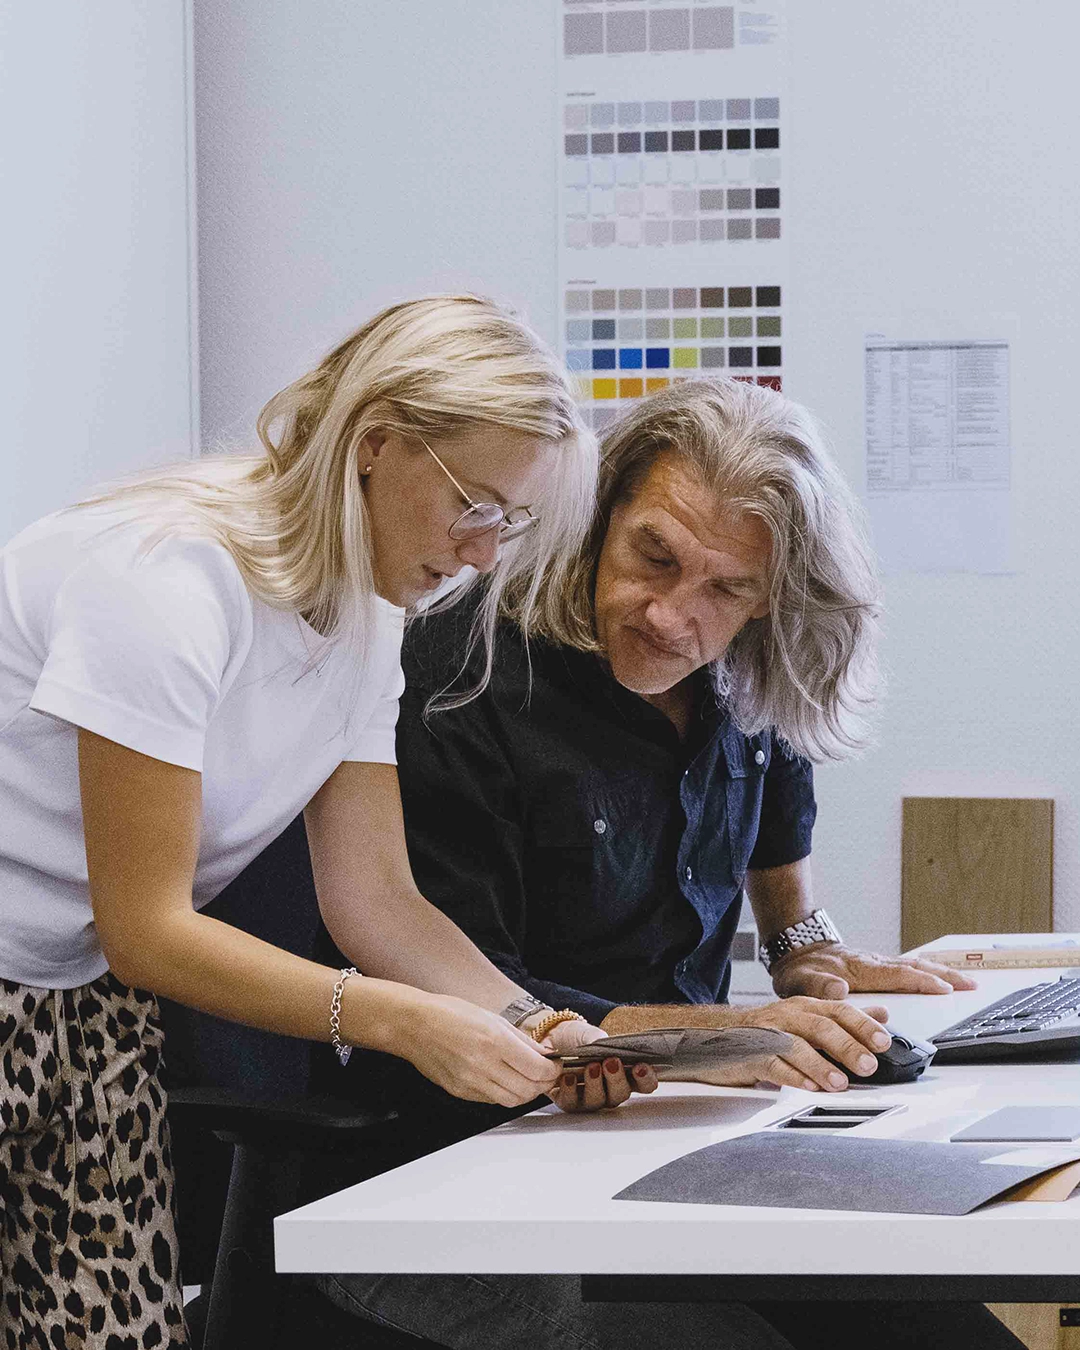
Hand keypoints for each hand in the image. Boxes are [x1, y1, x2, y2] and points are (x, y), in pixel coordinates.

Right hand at [390, 990, 562, 1106]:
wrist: (414, 1025)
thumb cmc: (451, 1014)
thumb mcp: (492, 1018)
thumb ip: (521, 1040)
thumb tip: (544, 1054)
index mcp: (495, 1042)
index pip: (537, 1069)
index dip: (553, 1070)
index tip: (555, 1064)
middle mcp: (484, 1065)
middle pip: (528, 1090)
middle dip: (544, 1084)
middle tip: (547, 1074)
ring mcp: (471, 1082)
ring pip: (512, 1101)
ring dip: (527, 1093)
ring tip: (529, 1079)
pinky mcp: (461, 1092)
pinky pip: (492, 1100)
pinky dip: (505, 1093)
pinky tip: (506, 1080)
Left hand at [541, 1018, 659, 1112]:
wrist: (551, 1038)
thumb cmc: (578, 1038)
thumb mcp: (590, 1033)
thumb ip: (599, 1040)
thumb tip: (601, 1045)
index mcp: (624, 1074)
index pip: (643, 1083)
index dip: (646, 1078)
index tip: (641, 1066)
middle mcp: (609, 1091)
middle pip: (621, 1094)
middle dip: (617, 1079)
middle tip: (612, 1062)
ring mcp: (589, 1099)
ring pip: (598, 1101)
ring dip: (595, 1085)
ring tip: (590, 1067)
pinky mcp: (568, 1102)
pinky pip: (571, 1103)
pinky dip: (570, 1090)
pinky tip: (568, 1077)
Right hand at [722, 996, 894, 1090]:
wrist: (714, 1035)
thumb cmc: (767, 1032)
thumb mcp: (808, 1019)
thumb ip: (843, 1019)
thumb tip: (881, 1015)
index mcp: (805, 1007)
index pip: (839, 1010)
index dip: (862, 1025)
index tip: (883, 1042)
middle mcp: (787, 1016)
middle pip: (820, 1026)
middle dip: (847, 1046)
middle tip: (868, 1065)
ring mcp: (767, 1034)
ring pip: (796, 1046)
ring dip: (820, 1065)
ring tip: (839, 1083)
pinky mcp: (749, 1055)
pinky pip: (771, 1064)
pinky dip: (791, 1076)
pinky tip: (806, 1087)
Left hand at [769, 942, 977, 999]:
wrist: (795, 949)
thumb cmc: (799, 969)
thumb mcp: (801, 980)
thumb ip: (818, 985)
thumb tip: (839, 989)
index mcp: (860, 969)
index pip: (897, 975)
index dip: (922, 983)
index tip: (946, 990)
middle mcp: (873, 963)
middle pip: (915, 968)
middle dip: (944, 976)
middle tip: (971, 986)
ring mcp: (877, 962)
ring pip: (914, 966)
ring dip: (941, 973)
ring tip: (966, 981)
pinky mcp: (876, 965)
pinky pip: (907, 967)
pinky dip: (927, 971)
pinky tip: (938, 975)